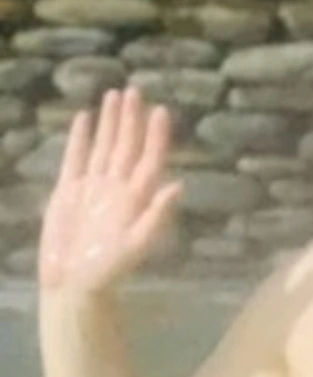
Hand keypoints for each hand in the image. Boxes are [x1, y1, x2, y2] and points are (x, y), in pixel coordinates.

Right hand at [38, 86, 183, 293]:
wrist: (72, 286)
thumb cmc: (108, 270)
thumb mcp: (136, 245)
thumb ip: (157, 216)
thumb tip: (180, 185)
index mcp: (136, 195)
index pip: (149, 158)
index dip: (156, 135)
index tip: (161, 110)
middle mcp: (117, 185)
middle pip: (127, 144)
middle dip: (131, 118)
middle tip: (135, 90)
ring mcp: (93, 185)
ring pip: (104, 145)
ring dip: (110, 121)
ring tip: (115, 94)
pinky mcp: (69, 191)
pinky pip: (75, 158)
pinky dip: (79, 138)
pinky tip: (85, 117)